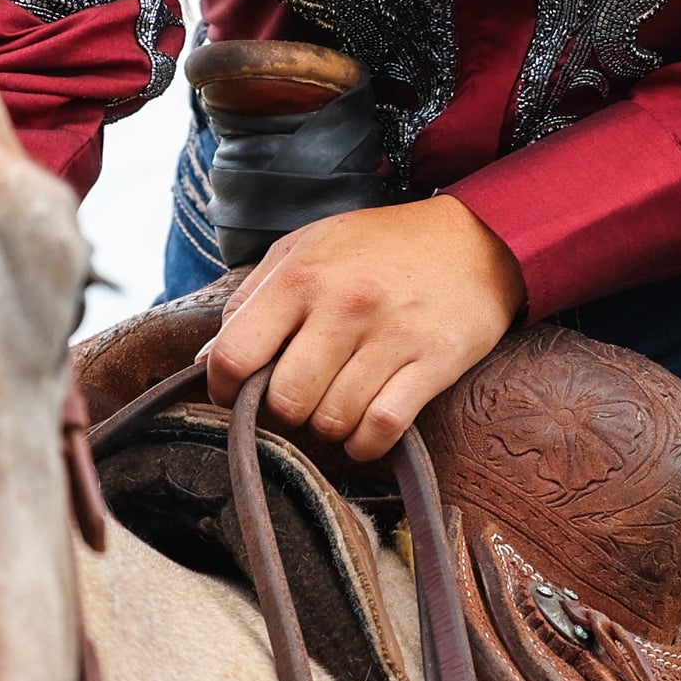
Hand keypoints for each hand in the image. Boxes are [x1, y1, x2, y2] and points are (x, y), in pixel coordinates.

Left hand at [204, 195, 525, 462]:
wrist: (474, 237)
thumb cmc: (378, 247)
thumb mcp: (306, 249)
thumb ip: (252, 300)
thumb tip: (206, 362)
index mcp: (302, 275)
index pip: (235, 354)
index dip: (225, 389)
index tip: (238, 394)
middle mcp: (344, 303)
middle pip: (285, 401)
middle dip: (285, 412)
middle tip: (300, 398)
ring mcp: (392, 334)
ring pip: (332, 421)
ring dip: (329, 427)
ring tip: (338, 403)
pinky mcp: (435, 361)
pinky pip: (381, 429)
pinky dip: (365, 442)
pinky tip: (365, 427)